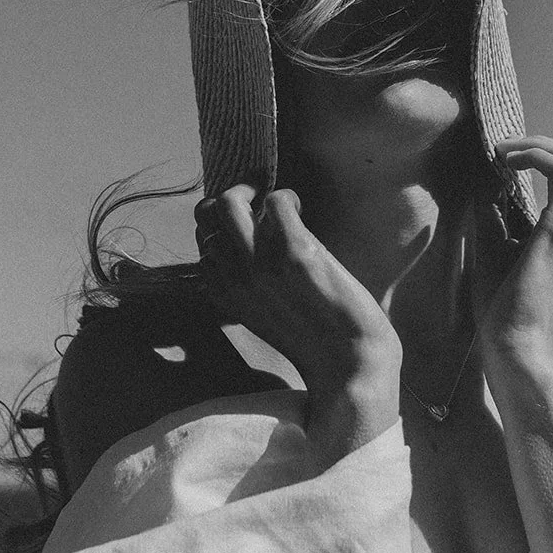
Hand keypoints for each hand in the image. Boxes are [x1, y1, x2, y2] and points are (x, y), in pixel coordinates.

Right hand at [195, 186, 400, 460]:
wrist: (350, 361)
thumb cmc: (315, 338)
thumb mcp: (262, 316)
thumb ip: (245, 285)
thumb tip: (246, 247)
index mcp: (225, 294)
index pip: (203, 241)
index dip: (224, 225)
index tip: (249, 223)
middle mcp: (236, 278)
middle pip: (208, 215)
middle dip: (233, 198)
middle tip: (260, 201)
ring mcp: (262, 263)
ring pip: (228, 201)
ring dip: (254, 192)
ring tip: (278, 203)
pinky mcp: (295, 251)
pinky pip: (275, 200)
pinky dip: (287, 197)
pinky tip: (301, 210)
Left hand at [476, 136, 552, 368]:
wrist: (514, 345)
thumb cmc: (503, 306)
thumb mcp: (498, 245)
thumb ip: (499, 210)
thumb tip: (487, 174)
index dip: (543, 155)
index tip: (504, 159)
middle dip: (541, 143)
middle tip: (502, 150)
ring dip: (536, 145)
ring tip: (501, 153)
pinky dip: (534, 156)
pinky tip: (504, 164)